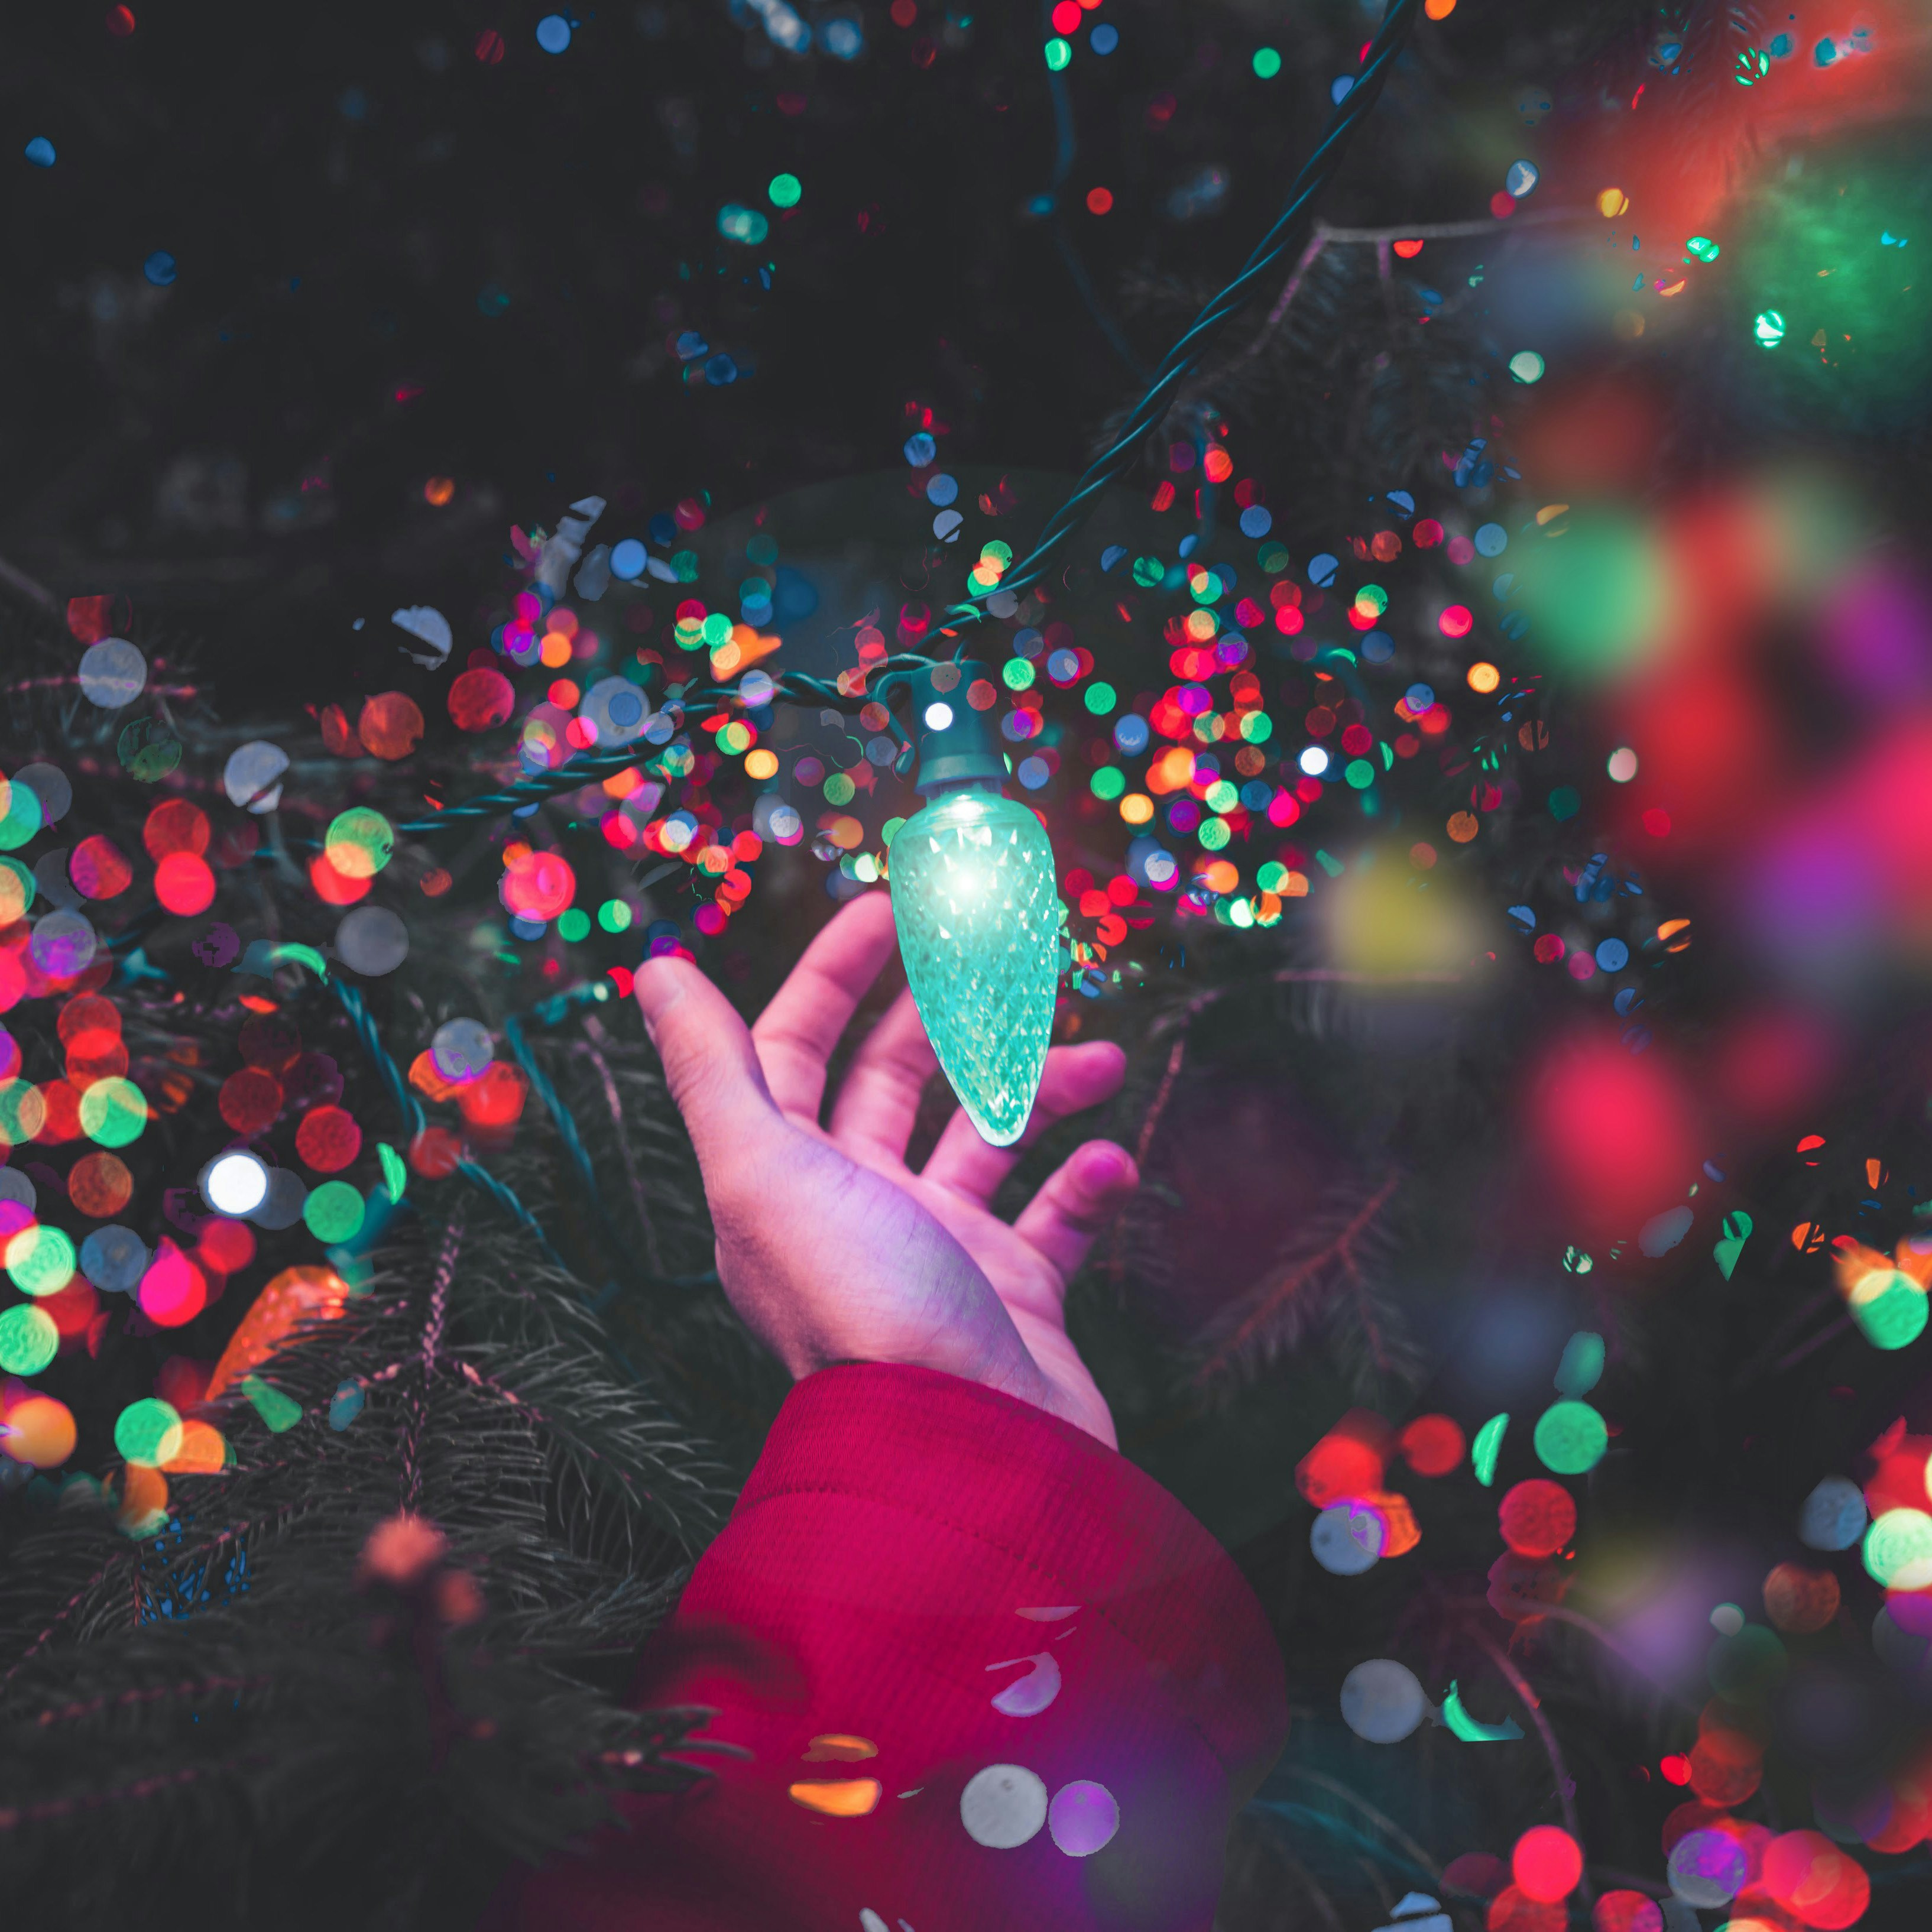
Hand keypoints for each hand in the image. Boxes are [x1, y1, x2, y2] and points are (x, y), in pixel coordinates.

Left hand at [632, 892, 1135, 1445]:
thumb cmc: (862, 1310)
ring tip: (1102, 1055)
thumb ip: (712, 1070)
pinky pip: (1055, 1218)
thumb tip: (656, 970)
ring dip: (1044, 1086)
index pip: (797, 1047)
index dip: (833, 971)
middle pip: (897, 1082)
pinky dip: (1087, 1181)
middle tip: (1016, 957)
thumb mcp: (766, 1173)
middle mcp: (856, 1211)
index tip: (892, 907)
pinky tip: (1112, 1163)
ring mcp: (938, 1254)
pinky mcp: (1012, 1298)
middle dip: (952, 1014)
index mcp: (786, 1180)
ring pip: (989, 1138)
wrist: (972, 1459)